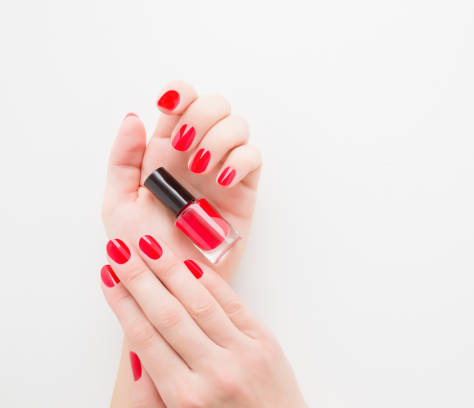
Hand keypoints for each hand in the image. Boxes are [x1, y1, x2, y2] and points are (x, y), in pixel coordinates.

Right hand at [101, 235, 305, 406]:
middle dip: (139, 278)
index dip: (123, 304)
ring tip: (149, 246)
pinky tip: (190, 263)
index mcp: (185, 398)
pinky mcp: (265, 342)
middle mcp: (214, 373)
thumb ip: (152, 393)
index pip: (145, 339)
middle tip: (120, 249)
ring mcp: (243, 354)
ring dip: (171, 270)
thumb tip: (134, 350)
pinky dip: (211, 282)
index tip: (108, 277)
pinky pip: (233, 304)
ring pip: (200, 303)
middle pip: (167, 314)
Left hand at [102, 80, 260, 281]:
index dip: (180, 93)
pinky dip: (240, 161)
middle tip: (183, 146)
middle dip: (201, 115)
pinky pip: (253, 157)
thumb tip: (135, 117)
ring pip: (237, 125)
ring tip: (201, 169)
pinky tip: (222, 181)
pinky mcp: (244, 189)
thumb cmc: (142, 249)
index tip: (168, 106)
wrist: (171, 283)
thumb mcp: (118, 204)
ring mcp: (222, 169)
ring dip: (219, 138)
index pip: (180, 101)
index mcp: (164, 150)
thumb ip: (122, 159)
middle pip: (214, 105)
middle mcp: (196, 152)